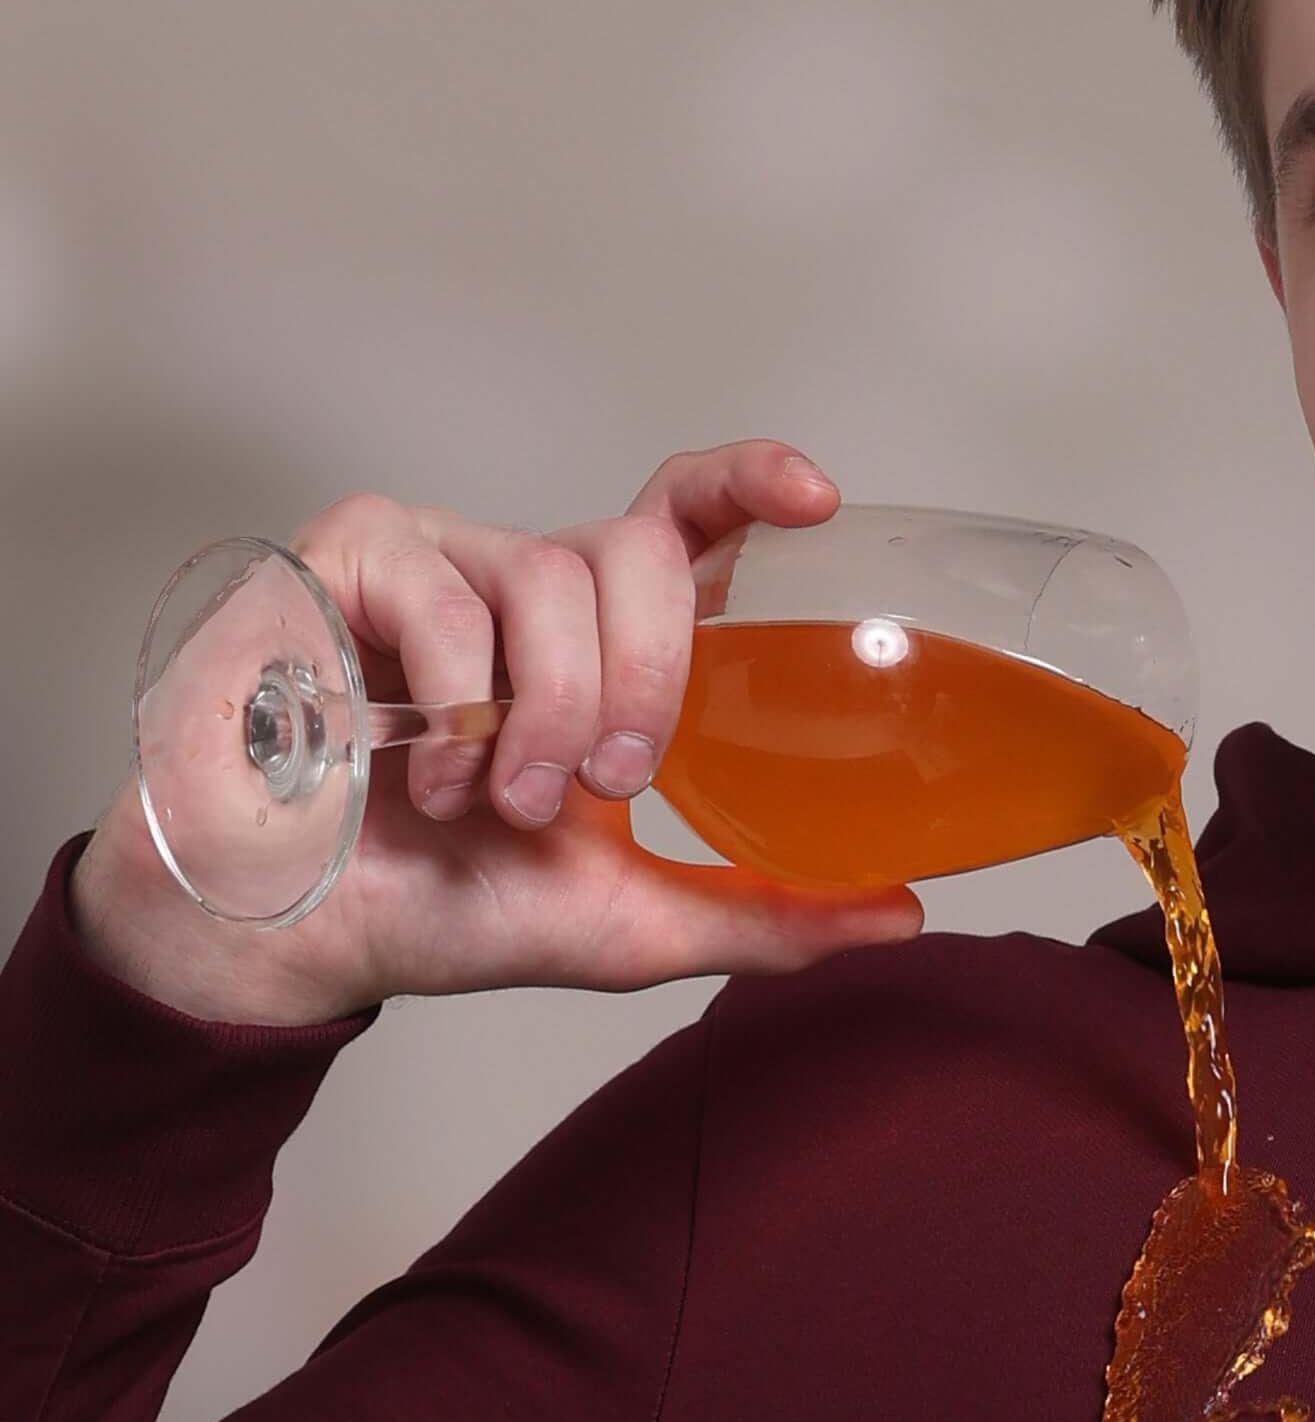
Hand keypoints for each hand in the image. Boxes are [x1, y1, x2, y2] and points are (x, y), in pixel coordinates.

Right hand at [70, 439, 923, 1025]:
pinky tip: (419, 774)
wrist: (304, 935)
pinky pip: (446, 595)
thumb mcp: (634, 920)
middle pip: (637, 551)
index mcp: (600, 643)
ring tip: (501, 801)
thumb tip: (904, 912)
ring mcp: (437, 561)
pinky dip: (453, 703)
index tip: (816, 499)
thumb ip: (767, 910)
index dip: (749, 485)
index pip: (685, 525)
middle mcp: (526, 583)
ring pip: (549, 580)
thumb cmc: (450, 908)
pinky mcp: (347, 559)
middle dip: (650, 675)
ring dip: (543, 714)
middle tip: (615, 780)